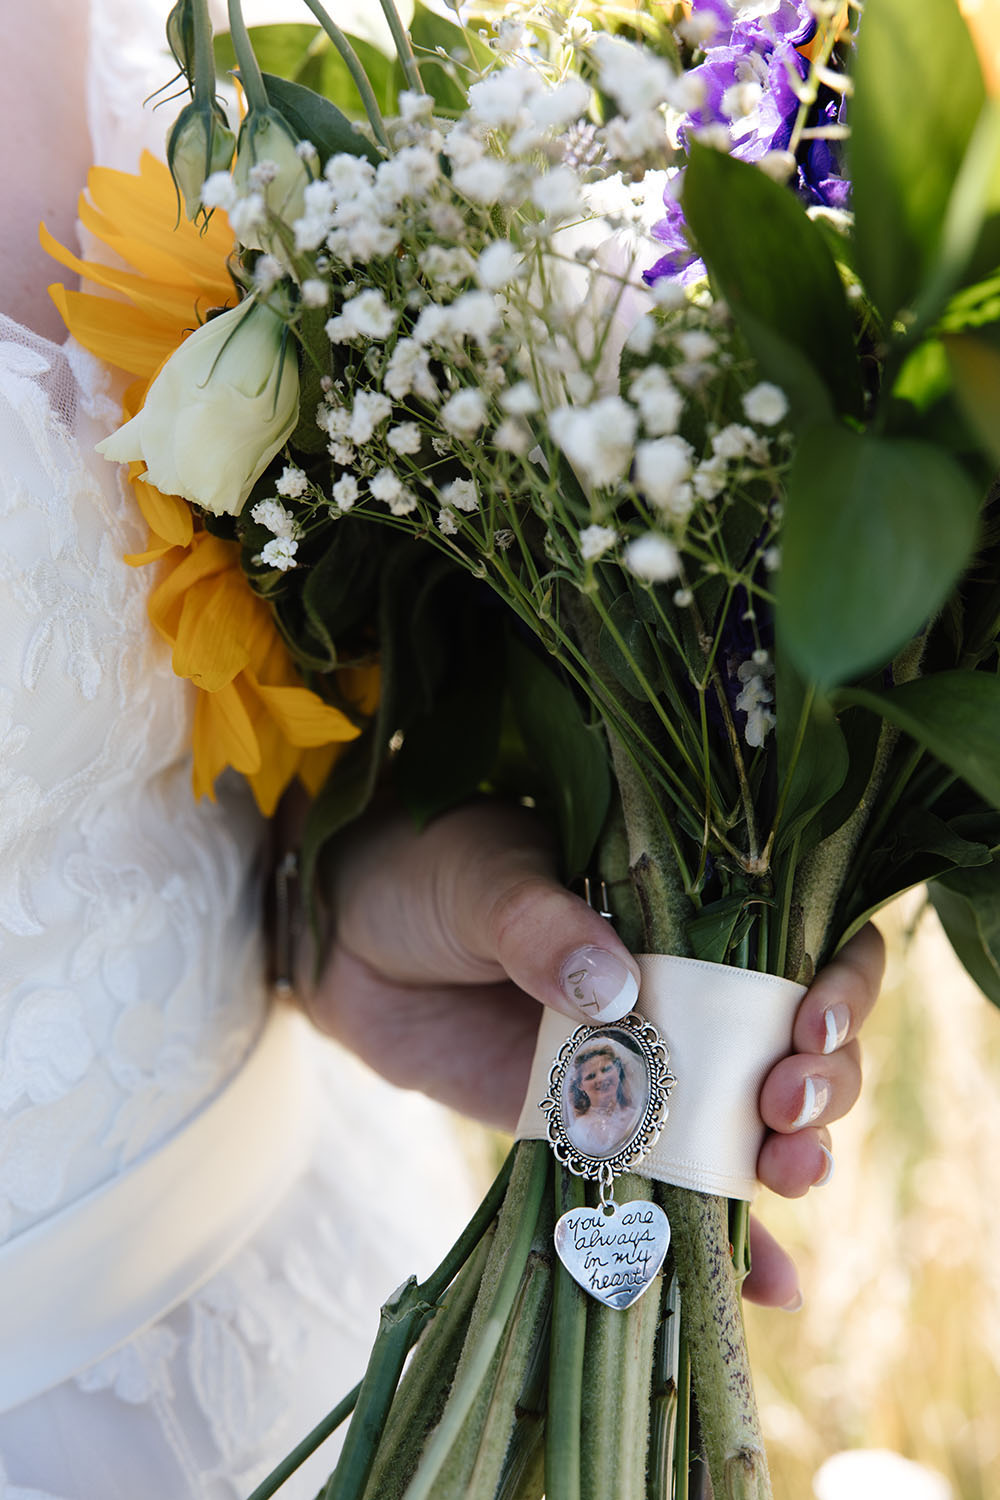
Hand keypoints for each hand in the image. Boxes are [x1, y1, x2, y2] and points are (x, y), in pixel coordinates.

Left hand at [301, 801, 882, 1307]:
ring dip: (791, 1159)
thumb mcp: (485, 877)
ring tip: (787, 1176)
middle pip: (796, 1046)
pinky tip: (767, 1286)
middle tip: (784, 1104)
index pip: (801, 942)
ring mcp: (640, 1067)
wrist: (338, 938)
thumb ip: (542, 926)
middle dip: (821, 1083)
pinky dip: (719, 1238)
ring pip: (748, 1123)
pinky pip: (662, 1184)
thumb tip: (615, 987)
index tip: (812, 1019)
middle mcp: (682, 991)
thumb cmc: (422, 872)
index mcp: (681, 907)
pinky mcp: (586, 1129)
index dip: (838, 982)